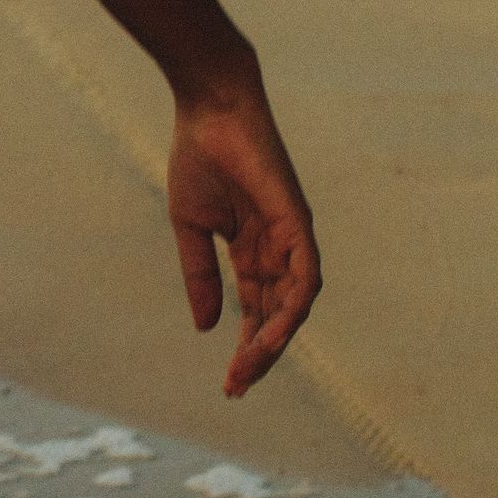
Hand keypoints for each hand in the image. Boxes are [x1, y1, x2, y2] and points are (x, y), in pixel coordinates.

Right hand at [166, 77, 320, 397]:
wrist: (210, 110)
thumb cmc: (200, 158)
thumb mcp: (192, 229)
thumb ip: (201, 277)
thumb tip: (207, 327)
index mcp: (251, 250)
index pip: (255, 310)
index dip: (244, 348)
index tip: (230, 385)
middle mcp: (277, 249)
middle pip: (276, 315)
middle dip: (258, 355)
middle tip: (237, 387)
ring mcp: (291, 236)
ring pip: (294, 303)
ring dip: (275, 339)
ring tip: (249, 368)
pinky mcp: (298, 221)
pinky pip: (306, 274)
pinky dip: (292, 305)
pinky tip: (271, 333)